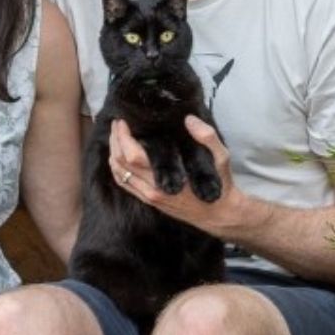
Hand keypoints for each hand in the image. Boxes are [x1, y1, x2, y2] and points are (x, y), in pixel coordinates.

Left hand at [109, 116, 238, 234]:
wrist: (219, 215)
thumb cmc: (220, 187)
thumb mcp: (221, 159)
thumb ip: (207, 137)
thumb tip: (189, 119)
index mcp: (165, 179)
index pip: (132, 156)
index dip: (123, 137)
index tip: (122, 122)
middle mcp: (152, 190)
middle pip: (120, 163)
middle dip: (114, 141)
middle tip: (117, 124)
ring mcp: (149, 197)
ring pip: (119, 174)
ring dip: (113, 154)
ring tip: (115, 136)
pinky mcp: (149, 200)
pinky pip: (125, 184)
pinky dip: (117, 169)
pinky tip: (119, 157)